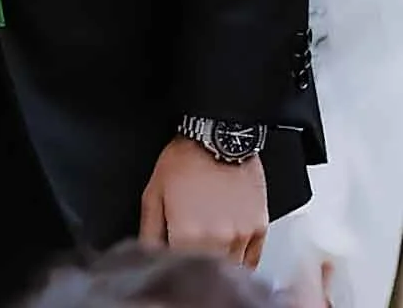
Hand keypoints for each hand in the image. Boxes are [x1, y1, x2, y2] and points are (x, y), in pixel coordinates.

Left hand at [139, 137, 267, 267]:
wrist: (217, 137)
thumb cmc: (184, 160)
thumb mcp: (154, 191)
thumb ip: (149, 229)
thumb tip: (147, 254)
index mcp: (187, 234)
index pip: (178, 266)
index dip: (174, 258)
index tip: (173, 249)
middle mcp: (216, 240)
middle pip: (205, 269)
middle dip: (196, 260)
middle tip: (191, 242)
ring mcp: (240, 236)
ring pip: (229, 267)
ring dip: (218, 260)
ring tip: (210, 238)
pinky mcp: (258, 228)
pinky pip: (251, 260)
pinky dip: (240, 259)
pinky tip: (229, 244)